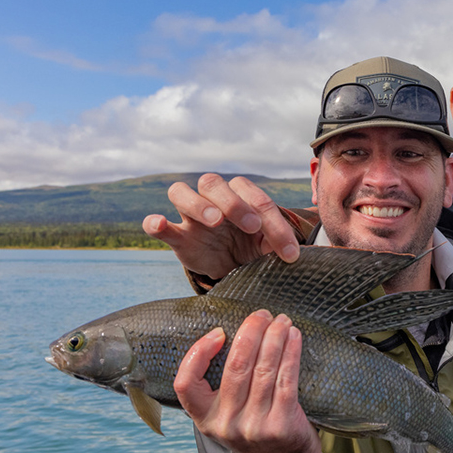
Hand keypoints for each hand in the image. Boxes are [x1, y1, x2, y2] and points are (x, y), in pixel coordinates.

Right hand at [142, 173, 300, 279]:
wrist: (233, 267)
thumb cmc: (254, 248)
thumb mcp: (270, 246)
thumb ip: (280, 243)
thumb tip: (297, 254)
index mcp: (243, 195)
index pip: (257, 200)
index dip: (276, 226)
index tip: (290, 253)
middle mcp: (214, 199)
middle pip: (213, 184)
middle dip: (234, 203)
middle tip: (252, 226)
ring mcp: (192, 215)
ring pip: (181, 192)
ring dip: (198, 204)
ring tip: (215, 221)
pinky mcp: (178, 236)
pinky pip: (156, 224)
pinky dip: (155, 222)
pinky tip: (160, 224)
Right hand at [175, 311, 322, 452]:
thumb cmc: (255, 429)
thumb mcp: (226, 414)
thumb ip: (222, 386)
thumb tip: (236, 334)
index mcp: (205, 418)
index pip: (185, 384)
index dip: (199, 354)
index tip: (219, 332)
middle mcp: (225, 423)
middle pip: (235, 368)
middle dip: (250, 333)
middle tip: (262, 315)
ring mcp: (253, 426)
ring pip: (263, 370)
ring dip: (274, 338)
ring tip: (281, 321)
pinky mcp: (280, 425)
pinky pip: (285, 381)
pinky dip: (291, 354)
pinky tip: (294, 338)